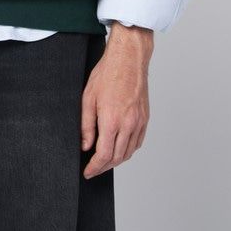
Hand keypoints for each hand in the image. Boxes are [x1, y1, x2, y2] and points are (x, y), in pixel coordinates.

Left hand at [80, 23, 152, 177]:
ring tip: (104, 160)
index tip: (88, 172)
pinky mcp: (145, 118)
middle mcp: (128, 124)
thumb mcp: (88, 98)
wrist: (128, 59)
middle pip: (117, 157)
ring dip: (116, 160)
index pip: (104, 155)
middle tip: (93, 168)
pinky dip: (128, 150)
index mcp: (112, 120)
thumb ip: (86, 125)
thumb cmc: (107, 74)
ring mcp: (139, 122)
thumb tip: (85, 146)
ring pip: (129, 152)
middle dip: (104, 167)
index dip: (95, 167)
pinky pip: (138, 142)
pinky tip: (119, 148)